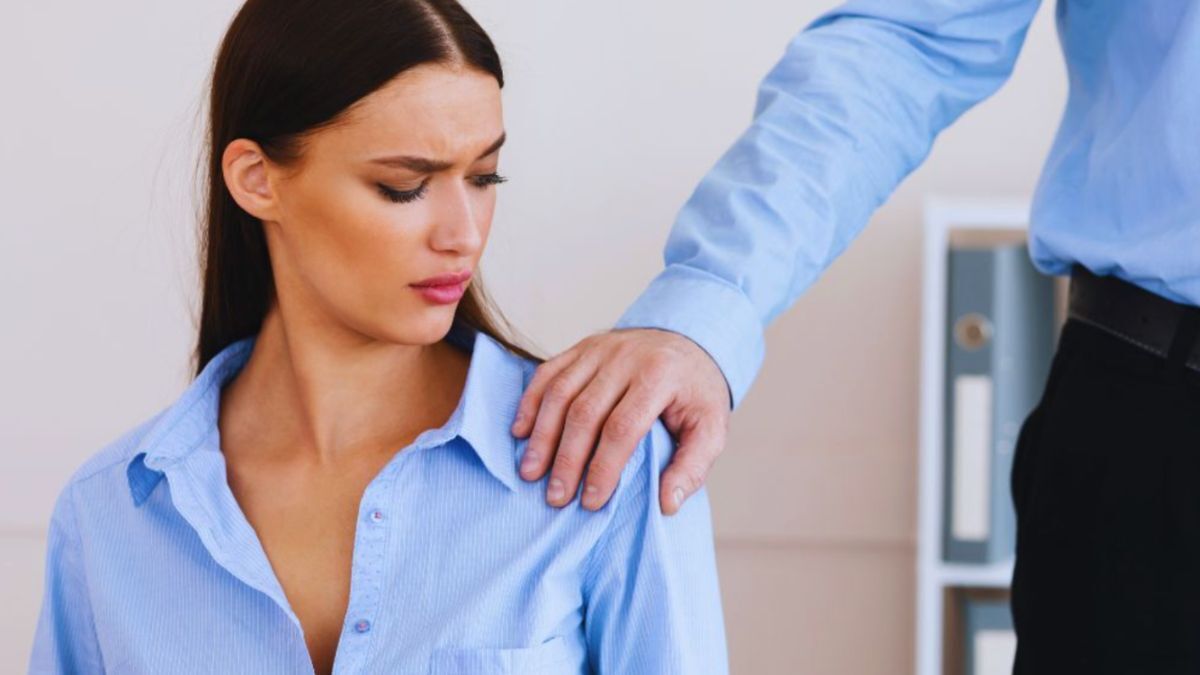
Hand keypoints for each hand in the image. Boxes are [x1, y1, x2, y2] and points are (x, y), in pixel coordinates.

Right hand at [511, 328, 730, 514]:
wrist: (688, 342)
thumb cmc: (695, 394)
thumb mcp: (711, 428)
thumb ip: (693, 467)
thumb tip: (666, 504)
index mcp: (660, 376)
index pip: (623, 426)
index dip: (604, 466)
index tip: (591, 501)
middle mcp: (625, 357)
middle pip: (585, 412)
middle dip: (567, 459)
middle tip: (555, 496)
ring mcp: (599, 348)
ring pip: (560, 392)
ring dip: (542, 435)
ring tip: (530, 472)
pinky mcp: (582, 347)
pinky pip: (548, 372)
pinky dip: (530, 402)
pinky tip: (519, 431)